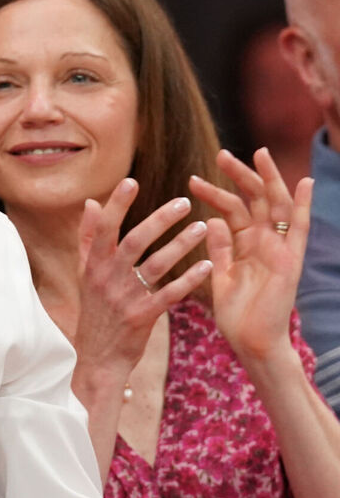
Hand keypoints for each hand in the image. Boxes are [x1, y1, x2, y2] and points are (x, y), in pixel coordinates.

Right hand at [74, 178, 211, 380]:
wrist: (98, 357)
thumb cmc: (95, 310)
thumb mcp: (84, 273)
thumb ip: (87, 237)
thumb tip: (90, 202)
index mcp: (93, 264)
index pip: (104, 227)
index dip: (116, 204)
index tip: (131, 180)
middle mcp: (107, 277)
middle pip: (135, 241)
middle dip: (160, 220)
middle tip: (184, 202)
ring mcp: (125, 298)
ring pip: (156, 265)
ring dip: (181, 245)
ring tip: (203, 227)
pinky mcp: (143, 316)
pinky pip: (170, 294)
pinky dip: (190, 279)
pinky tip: (209, 265)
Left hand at [188, 148, 312, 363]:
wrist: (252, 343)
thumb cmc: (236, 314)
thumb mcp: (220, 275)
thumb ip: (218, 248)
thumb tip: (211, 219)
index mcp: (244, 245)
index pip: (232, 210)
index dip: (215, 192)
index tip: (194, 178)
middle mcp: (263, 243)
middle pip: (253, 200)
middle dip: (239, 176)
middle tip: (221, 155)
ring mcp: (279, 249)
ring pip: (274, 206)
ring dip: (266, 180)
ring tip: (257, 154)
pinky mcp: (290, 260)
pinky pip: (298, 229)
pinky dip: (302, 206)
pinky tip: (303, 183)